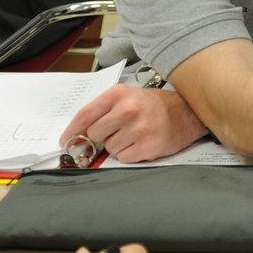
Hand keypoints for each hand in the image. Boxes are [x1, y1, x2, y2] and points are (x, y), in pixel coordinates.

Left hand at [61, 85, 208, 161]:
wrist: (187, 112)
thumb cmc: (154, 105)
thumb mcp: (128, 97)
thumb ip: (104, 111)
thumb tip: (78, 135)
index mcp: (119, 94)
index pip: (85, 114)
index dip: (72, 130)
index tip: (65, 141)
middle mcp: (129, 109)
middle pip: (95, 134)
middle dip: (101, 137)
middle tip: (115, 133)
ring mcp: (139, 128)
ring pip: (110, 148)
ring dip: (118, 146)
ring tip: (134, 135)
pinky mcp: (149, 146)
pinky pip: (124, 158)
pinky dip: (130, 154)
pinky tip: (141, 143)